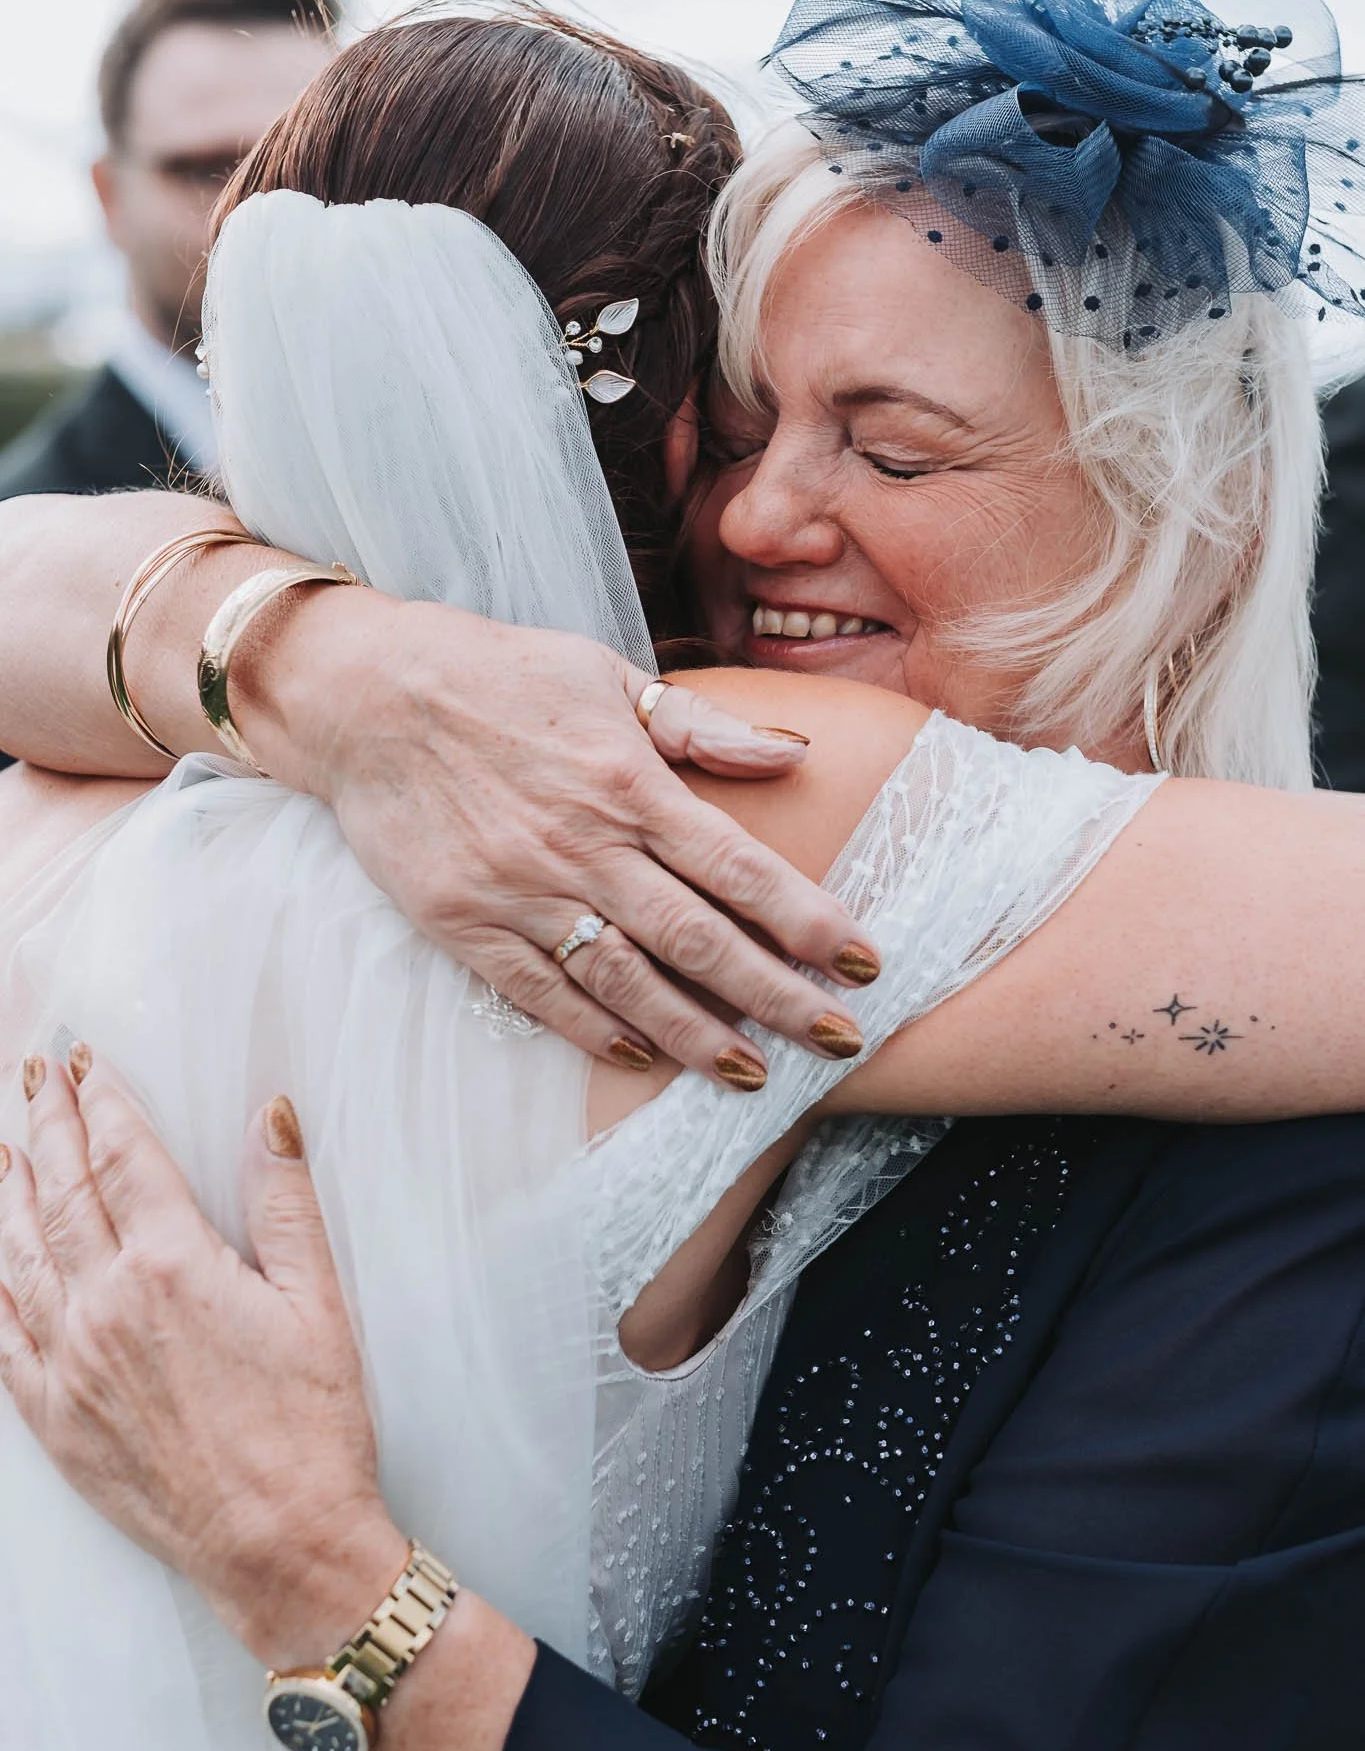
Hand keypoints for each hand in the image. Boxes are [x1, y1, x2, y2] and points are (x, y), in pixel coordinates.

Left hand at [0, 1049, 405, 1667]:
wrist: (279, 1543)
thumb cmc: (310, 1424)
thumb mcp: (318, 1300)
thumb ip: (284, 1200)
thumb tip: (270, 1116)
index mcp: (172, 1265)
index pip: (125, 1157)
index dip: (106, 1101)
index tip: (90, 1061)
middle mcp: (106, 1305)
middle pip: (62, 1191)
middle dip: (48, 1123)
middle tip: (36, 1076)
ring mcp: (70, 1363)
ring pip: (18, 1254)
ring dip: (8, 1191)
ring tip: (2, 1147)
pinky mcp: (54, 1419)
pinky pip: (2, 1338)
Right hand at [243, 593, 879, 1084]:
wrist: (366, 697)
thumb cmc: (499, 675)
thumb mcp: (606, 676)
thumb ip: (701, 727)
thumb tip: (794, 753)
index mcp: (628, 783)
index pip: (740, 869)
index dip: (810, 922)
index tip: (866, 964)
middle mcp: (583, 847)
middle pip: (699, 941)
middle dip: (779, 997)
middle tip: (838, 1041)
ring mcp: (521, 893)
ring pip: (628, 982)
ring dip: (697, 1035)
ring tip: (753, 1074)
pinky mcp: (466, 924)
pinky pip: (543, 994)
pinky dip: (595, 1030)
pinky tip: (644, 1055)